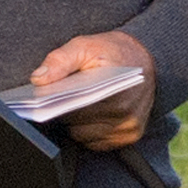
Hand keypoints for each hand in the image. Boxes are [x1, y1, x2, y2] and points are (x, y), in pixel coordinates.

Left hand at [30, 31, 156, 151]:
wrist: (149, 59)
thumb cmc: (114, 52)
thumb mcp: (85, 45)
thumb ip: (60, 60)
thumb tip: (38, 80)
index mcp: (114, 91)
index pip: (73, 109)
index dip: (56, 104)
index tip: (45, 99)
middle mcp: (125, 115)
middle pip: (76, 125)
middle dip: (65, 111)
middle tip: (63, 95)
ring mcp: (128, 129)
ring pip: (83, 136)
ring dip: (77, 123)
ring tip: (77, 103)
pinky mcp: (130, 137)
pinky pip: (96, 142)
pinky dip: (89, 130)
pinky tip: (90, 113)